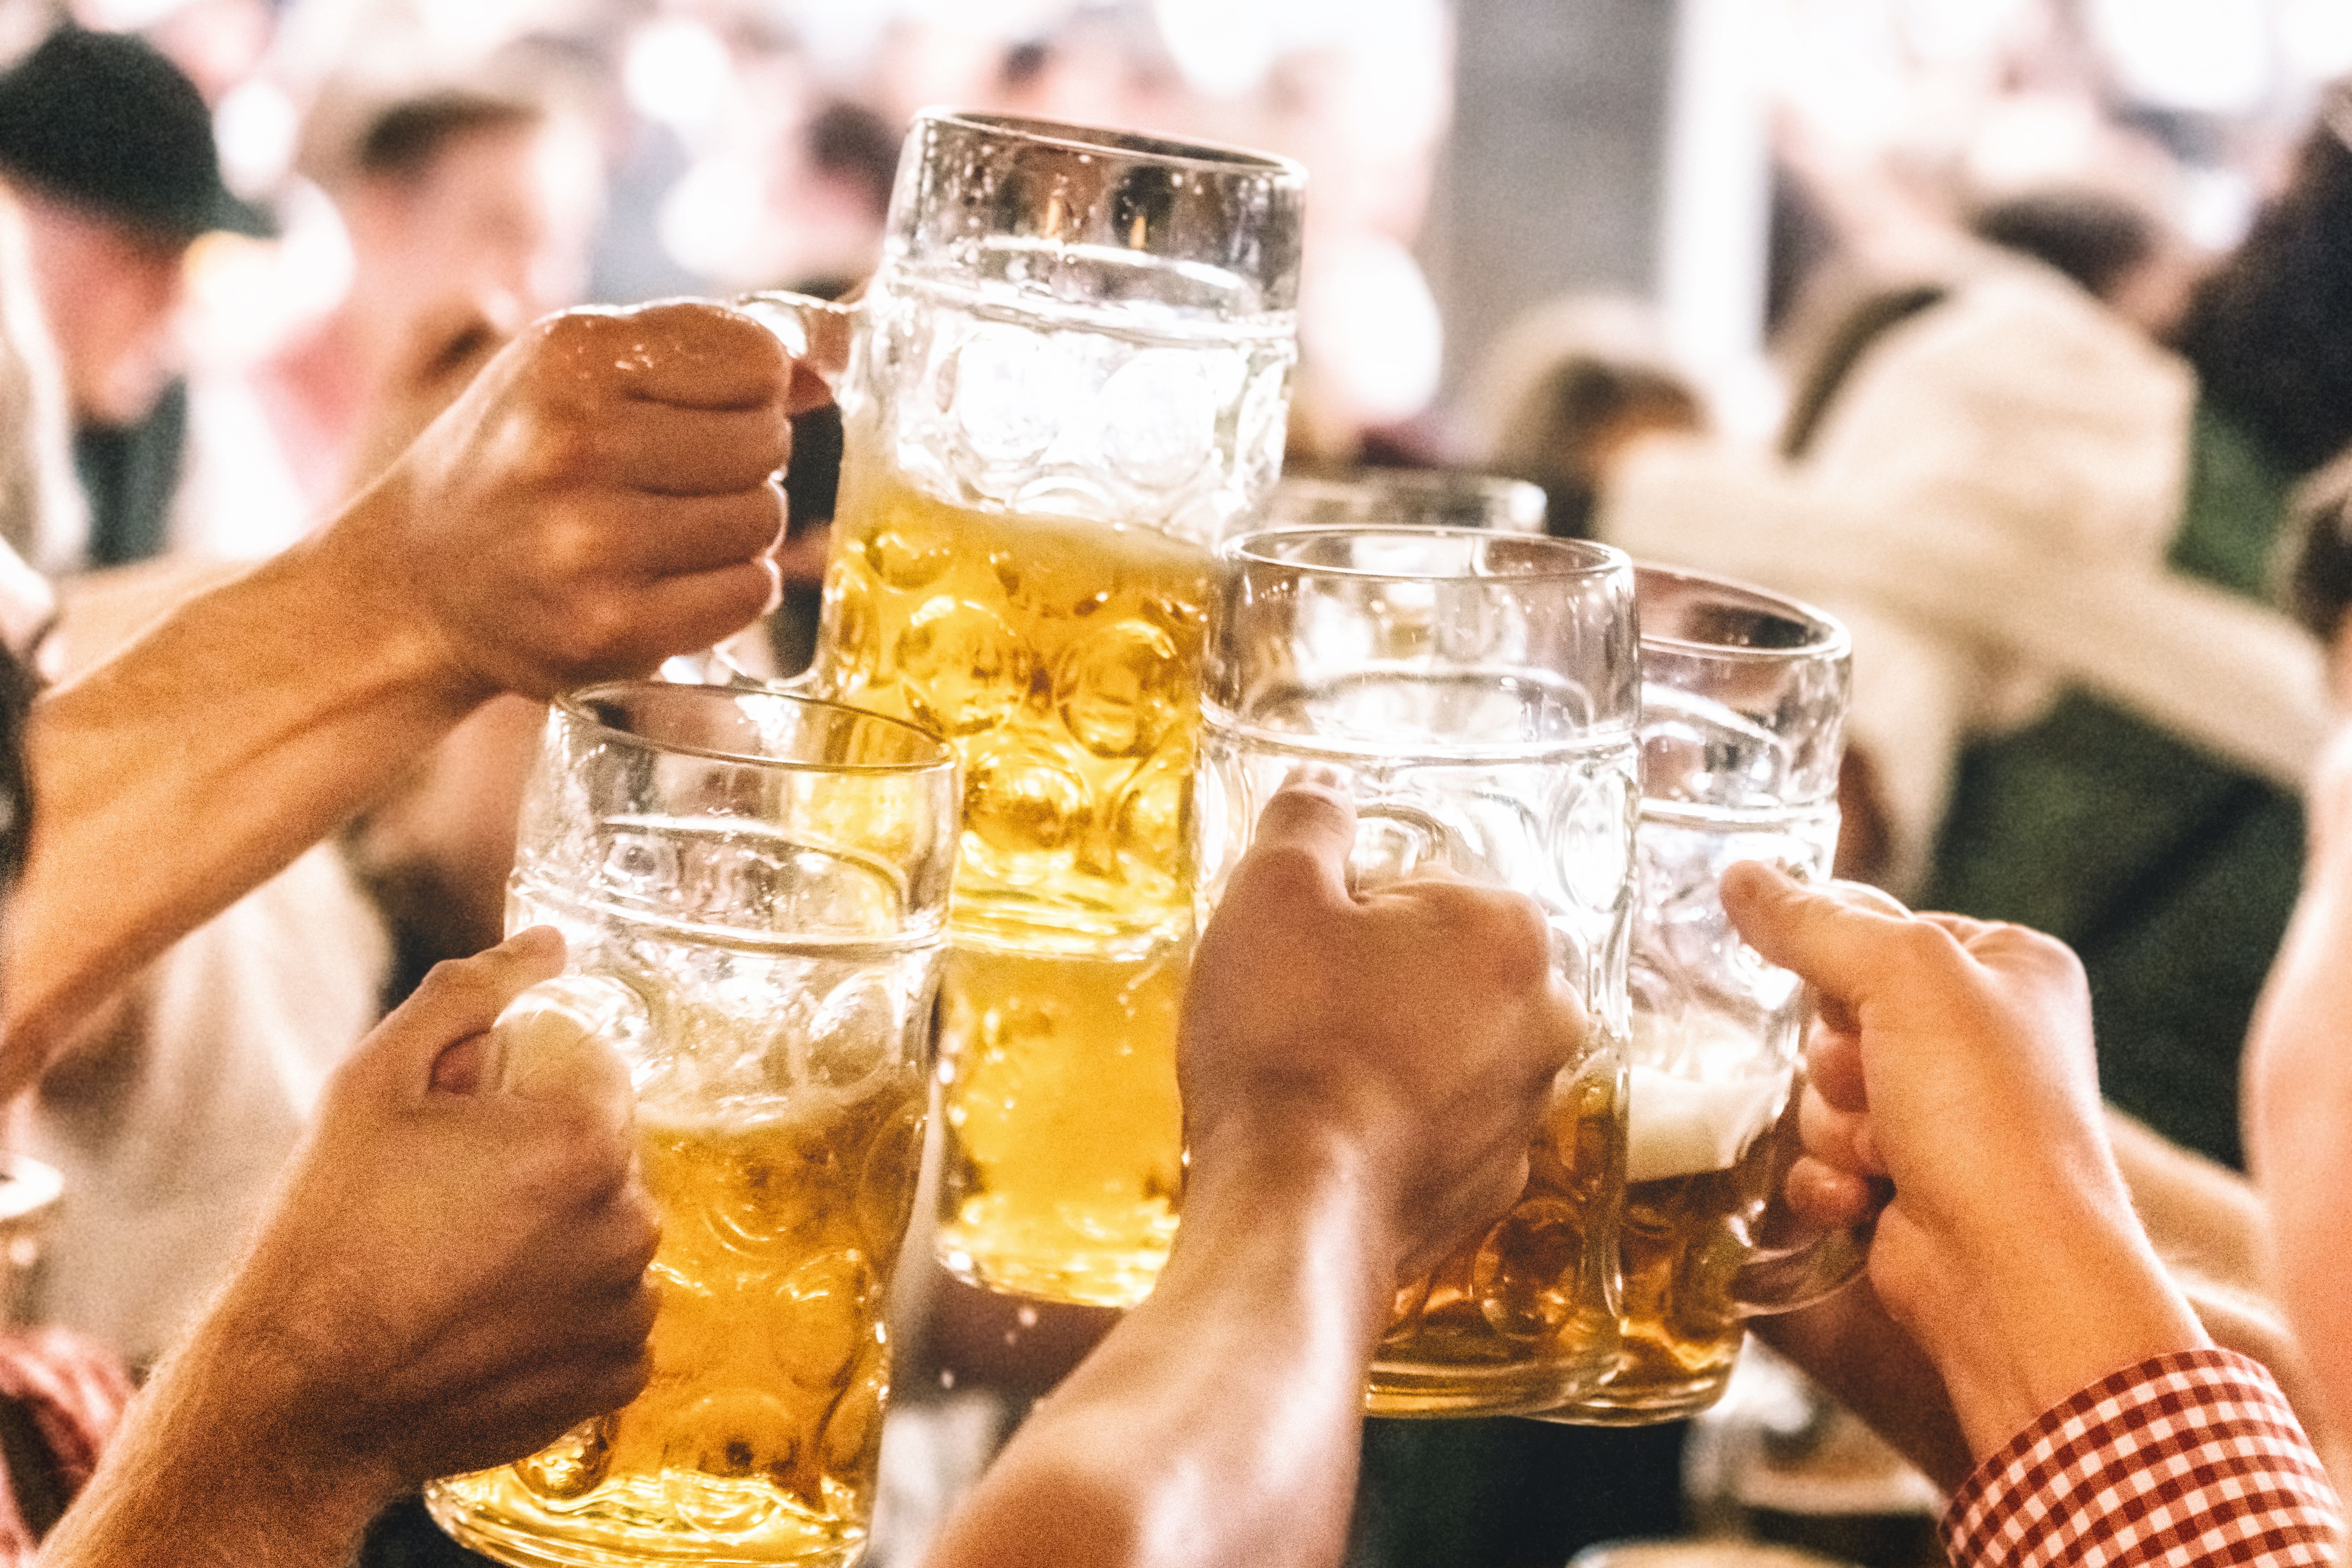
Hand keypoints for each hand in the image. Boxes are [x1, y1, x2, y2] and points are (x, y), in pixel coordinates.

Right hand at [189, 927, 658, 1492]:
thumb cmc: (331, 1231)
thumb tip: (549, 944)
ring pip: (606, 1231)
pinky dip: (561, 1310)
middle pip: (603, 1151)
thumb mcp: (377, 1080)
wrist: (302, 1395)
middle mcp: (631, 1219)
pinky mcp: (618, 1372)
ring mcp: (629, 1303)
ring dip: (555, 1234)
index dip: (520, 1087)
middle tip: (447, 1200)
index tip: (459, 1128)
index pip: (591, 1068)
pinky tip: (487, 1318)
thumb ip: (471, 994)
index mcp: (587, 1137)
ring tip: (461, 1264)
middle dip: (540, 1158)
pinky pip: (608, 1312)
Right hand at [326, 300, 817, 701]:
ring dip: (736, 525)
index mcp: (570, 356)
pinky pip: (748, 592)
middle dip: (741, 459)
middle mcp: (575, 442)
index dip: (750, 387)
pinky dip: (729, 587)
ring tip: (668, 527)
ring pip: (762, 517)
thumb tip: (831, 360)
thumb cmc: (518, 458)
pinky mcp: (613, 626)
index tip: (706, 409)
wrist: (417, 579)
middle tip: (677, 478)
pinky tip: (672, 579)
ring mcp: (591, 542)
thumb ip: (706, 344)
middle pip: (764, 440)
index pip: (754, 357)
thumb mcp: (581, 365)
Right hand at [1181, 775, 1589, 1282]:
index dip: (1341, 917)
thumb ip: (1308, 821)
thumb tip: (1324, 787)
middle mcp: (1546, 1018)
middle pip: (1439, 969)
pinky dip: (1394, 1127)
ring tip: (1310, 1081)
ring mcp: (1526, 1112)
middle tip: (1299, 1017)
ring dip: (1386, 1053)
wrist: (1294, 1211)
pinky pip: (1438, 1129)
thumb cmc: (1287, 1043)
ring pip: (1443, 1049)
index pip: (1415, 890)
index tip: (1300, 959)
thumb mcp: (1271, 894)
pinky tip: (1334, 1138)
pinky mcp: (1492, 1188)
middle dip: (1374, 983)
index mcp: (1509, 931)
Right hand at [1723, 863, 2202, 1456]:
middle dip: (1836, 1063)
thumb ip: (1811, 921)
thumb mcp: (1903, 978)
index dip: (1843, 968)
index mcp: (2007, 966)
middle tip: (1877, 1089)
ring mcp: (1946, 1116)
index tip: (1856, 1005)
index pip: (1876, 930)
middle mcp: (1983, 1037)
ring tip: (1885, 1157)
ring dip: (1834, 1127)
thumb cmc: (1986, 1114)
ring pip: (1820, 1091)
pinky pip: (1820, 1158)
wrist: (2012, 1272)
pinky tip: (1868, 1200)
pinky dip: (1833, 1179)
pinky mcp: (1907, 1183)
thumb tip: (1738, 873)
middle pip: (1836, 1014)